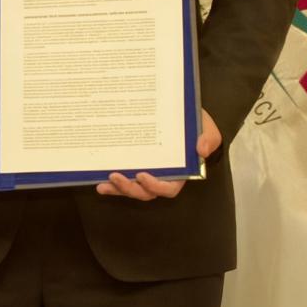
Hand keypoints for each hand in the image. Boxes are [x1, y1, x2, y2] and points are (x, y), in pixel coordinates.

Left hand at [97, 109, 219, 200]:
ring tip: (103, 183)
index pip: (168, 188)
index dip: (155, 187)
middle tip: (115, 177)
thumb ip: (208, 139)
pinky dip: (112, 181)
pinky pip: (123, 176)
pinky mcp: (134, 164)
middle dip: (130, 188)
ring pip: (131, 188)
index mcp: (180, 173)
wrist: (182, 115)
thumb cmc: (196, 126)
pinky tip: (98, 178)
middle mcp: (161, 176)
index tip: (142, 176)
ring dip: (117, 188)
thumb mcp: (207, 130)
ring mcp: (146, 172)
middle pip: (145, 192)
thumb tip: (201, 150)